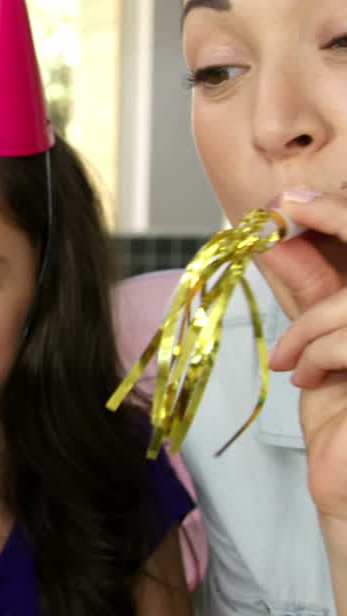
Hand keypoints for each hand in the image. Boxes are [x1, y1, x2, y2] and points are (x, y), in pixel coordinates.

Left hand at [263, 192, 346, 521]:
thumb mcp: (324, 345)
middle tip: (281, 220)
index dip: (339, 215)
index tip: (291, 200)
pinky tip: (306, 377)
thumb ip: (315, 293)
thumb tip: (281, 239)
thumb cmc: (343, 419)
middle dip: (329, 235)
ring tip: (291, 359)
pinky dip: (318, 352)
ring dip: (309, 326)